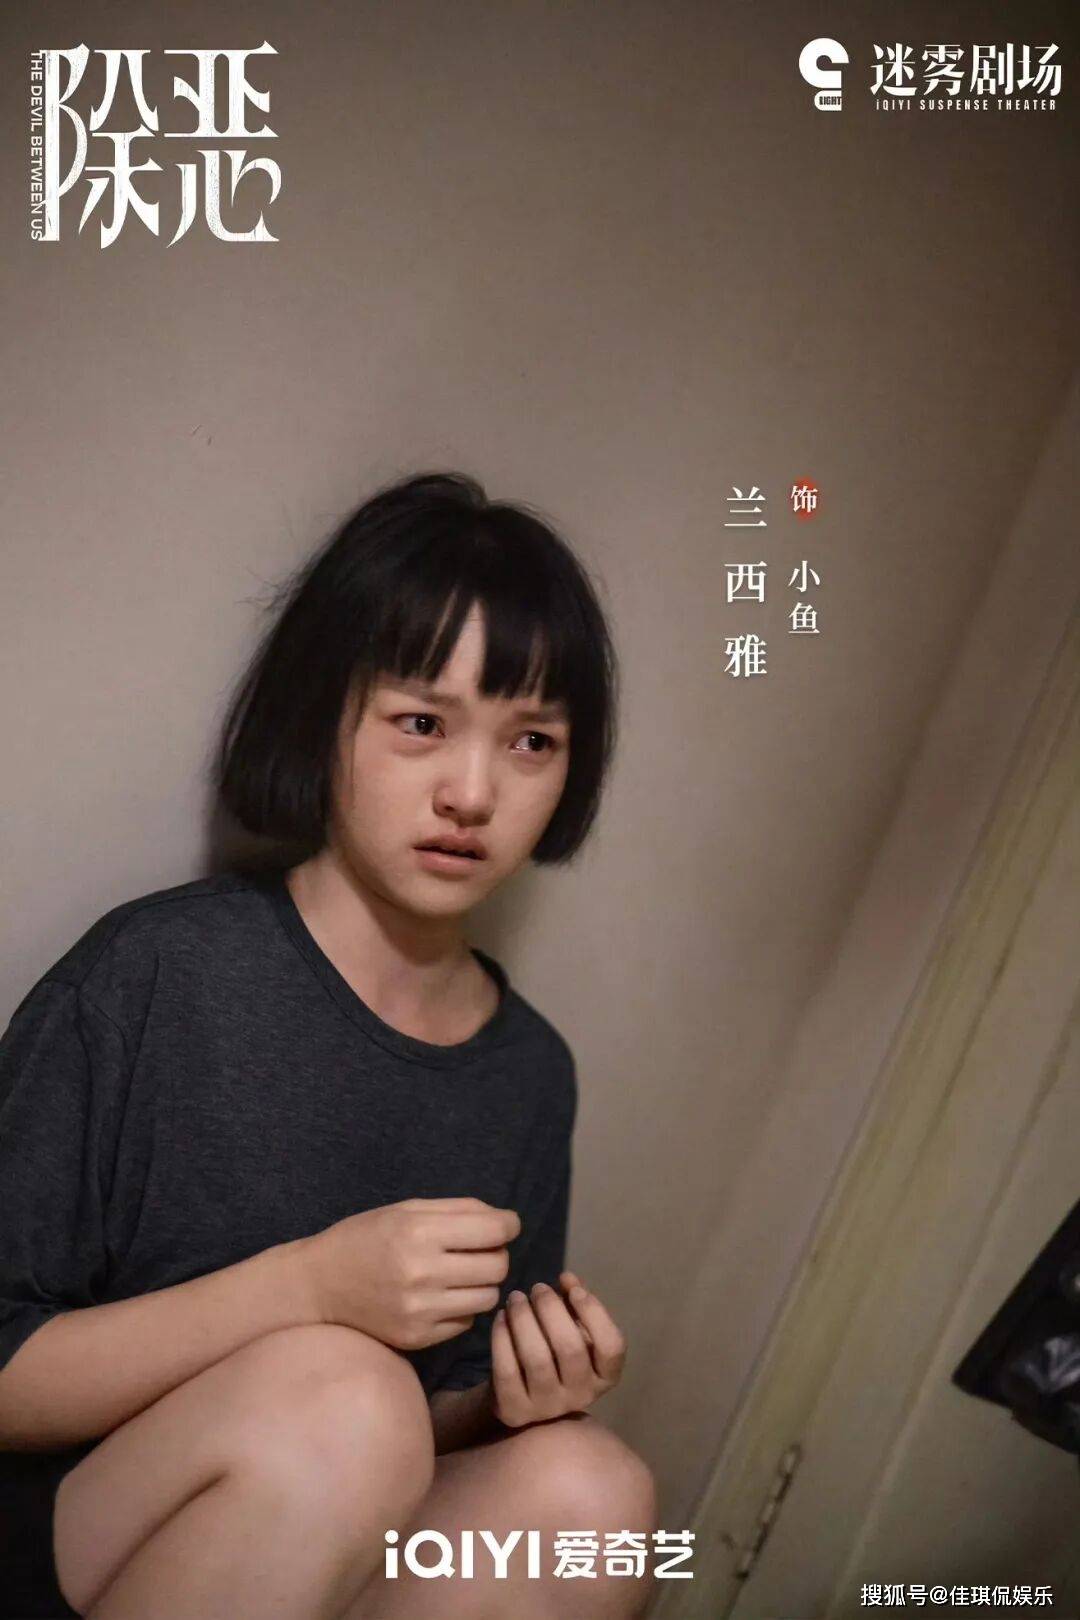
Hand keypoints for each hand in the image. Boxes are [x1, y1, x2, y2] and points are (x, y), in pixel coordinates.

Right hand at [300, 1197, 520, 1350]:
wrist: (318, 1285)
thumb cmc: (366, 1237)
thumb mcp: (408, 1209)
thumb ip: (460, 1210)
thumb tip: (506, 1220)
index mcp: (420, 1232)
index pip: (494, 1230)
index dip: (508, 1224)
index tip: (504, 1225)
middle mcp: (422, 1273)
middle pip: (497, 1266)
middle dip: (497, 1253)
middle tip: (479, 1249)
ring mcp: (420, 1310)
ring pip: (488, 1298)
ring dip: (482, 1283)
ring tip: (460, 1273)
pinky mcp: (417, 1338)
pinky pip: (466, 1322)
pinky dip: (462, 1307)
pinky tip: (440, 1295)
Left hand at [492, 1268, 626, 1427]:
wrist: (519, 1394)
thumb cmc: (554, 1351)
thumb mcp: (571, 1326)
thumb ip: (574, 1300)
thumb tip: (568, 1279)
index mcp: (604, 1376)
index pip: (612, 1347)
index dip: (595, 1314)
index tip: (574, 1290)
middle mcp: (581, 1395)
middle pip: (570, 1348)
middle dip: (551, 1309)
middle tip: (538, 1287)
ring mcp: (547, 1407)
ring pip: (537, 1358)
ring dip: (524, 1319)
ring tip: (516, 1298)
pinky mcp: (515, 1411)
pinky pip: (508, 1371)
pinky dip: (502, 1338)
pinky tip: (501, 1317)